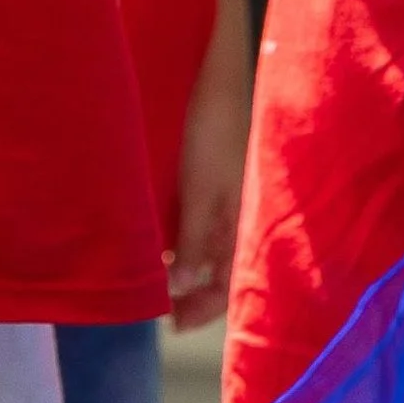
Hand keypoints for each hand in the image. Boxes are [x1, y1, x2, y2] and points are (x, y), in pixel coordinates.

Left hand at [167, 67, 247, 331]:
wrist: (215, 79)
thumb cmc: (211, 134)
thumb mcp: (201, 192)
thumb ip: (195, 241)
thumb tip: (182, 289)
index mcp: (251, 226)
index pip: (233, 284)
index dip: (205, 308)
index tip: (172, 323)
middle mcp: (244, 219)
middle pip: (222, 271)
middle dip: (193, 293)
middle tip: (157, 306)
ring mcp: (230, 201)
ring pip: (210, 250)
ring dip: (186, 267)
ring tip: (153, 279)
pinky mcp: (214, 182)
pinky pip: (201, 224)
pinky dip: (183, 240)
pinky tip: (160, 244)